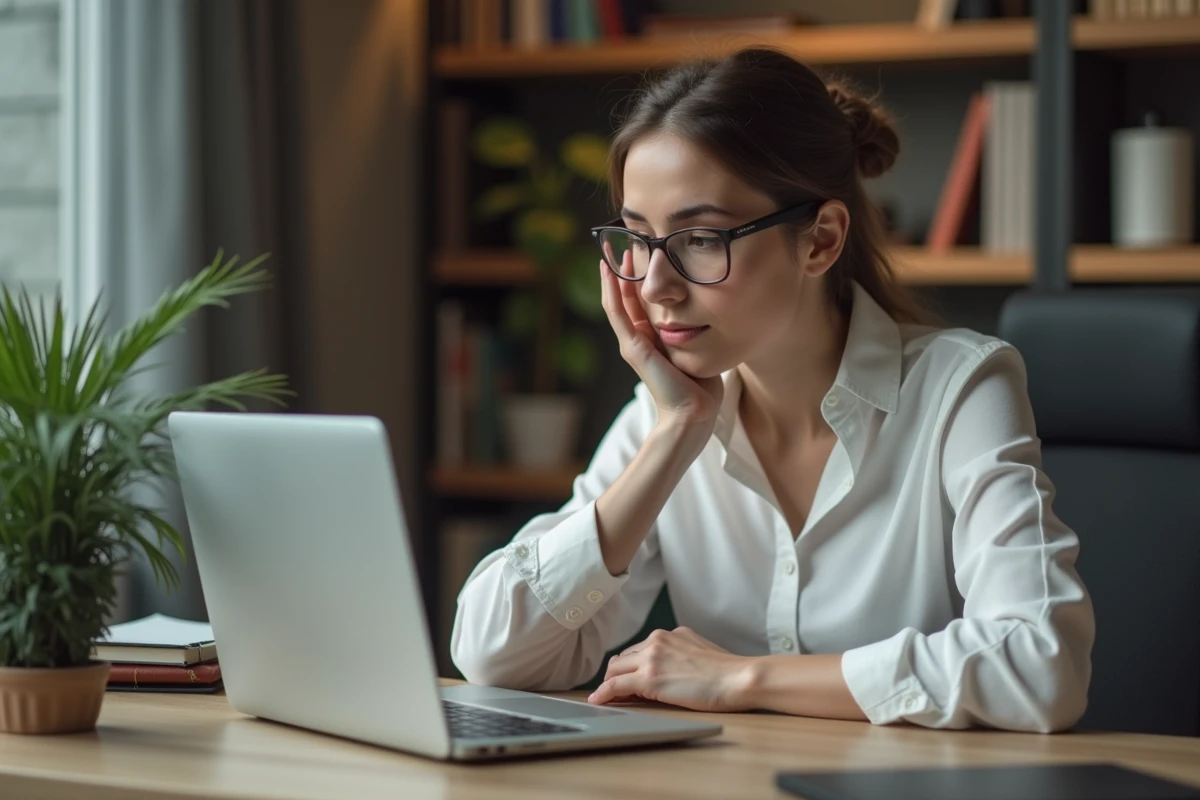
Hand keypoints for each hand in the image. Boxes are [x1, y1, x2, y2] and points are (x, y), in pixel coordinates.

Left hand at [587, 627, 753, 712]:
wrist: (738, 678)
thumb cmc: (728, 671)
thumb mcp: (700, 652)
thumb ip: (680, 654)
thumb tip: (670, 669)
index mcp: (670, 634)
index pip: (640, 649)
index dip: (632, 666)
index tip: (627, 677)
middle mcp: (657, 640)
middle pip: (624, 657)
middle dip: (618, 674)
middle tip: (615, 690)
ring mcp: (651, 657)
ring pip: (616, 669)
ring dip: (610, 684)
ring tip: (606, 698)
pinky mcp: (648, 678)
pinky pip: (615, 685)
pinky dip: (603, 693)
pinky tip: (597, 701)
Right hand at [600, 256, 723, 431]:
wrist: (693, 414)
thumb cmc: (701, 389)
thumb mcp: (697, 352)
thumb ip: (697, 335)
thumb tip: (714, 315)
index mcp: (652, 341)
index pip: (640, 304)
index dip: (638, 279)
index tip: (641, 253)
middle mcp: (638, 340)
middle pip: (625, 298)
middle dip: (624, 271)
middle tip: (622, 242)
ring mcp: (632, 343)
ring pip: (616, 301)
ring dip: (613, 275)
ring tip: (611, 250)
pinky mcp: (632, 346)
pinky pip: (617, 311)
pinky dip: (611, 289)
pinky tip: (609, 269)